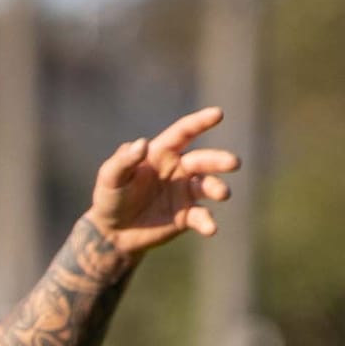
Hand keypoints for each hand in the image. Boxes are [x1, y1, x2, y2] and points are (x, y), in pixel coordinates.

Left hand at [89, 107, 238, 259]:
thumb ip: (124, 160)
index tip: (218, 114)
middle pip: (203, 160)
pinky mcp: (186, 216)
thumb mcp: (110, 176)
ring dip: (217, 188)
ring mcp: (184, 192)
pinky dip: (207, 221)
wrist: (113, 231)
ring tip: (223, 193)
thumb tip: (142, 144)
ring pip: (207, 186)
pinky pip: (201, 216)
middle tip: (233, 163)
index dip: (200, 122)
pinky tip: (210, 228)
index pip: (184, 133)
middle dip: (219, 160)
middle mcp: (178, 169)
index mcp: (162, 152)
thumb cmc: (110, 196)